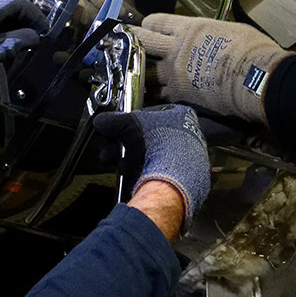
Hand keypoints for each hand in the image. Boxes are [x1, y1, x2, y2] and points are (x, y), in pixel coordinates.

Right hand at [91, 104, 209, 233]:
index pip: (153, 113)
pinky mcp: (189, 182)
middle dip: (129, 144)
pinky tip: (136, 177)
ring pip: (156, 157)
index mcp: (183, 116)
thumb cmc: (155, 148)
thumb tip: (102, 122)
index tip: (121, 129)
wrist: (169, 183)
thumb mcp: (125, 125)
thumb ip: (111, 120)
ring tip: (122, 166)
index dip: (133, 121)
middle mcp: (192, 136)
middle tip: (115, 150)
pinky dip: (148, 175)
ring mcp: (193, 160)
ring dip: (135, 161)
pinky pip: (163, 175)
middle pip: (153, 137)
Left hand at [133, 14, 289, 123]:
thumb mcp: (229, 30)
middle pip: (142, 42)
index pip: (156, 22)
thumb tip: (210, 38)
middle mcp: (176, 49)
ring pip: (143, 71)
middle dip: (131, 41)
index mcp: (189, 29)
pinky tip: (148, 94)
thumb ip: (210, 34)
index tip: (146, 28)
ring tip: (133, 72)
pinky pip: (157, 94)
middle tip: (124, 44)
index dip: (148, 25)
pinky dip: (151, 94)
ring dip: (138, 71)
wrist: (256, 78)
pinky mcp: (179, 95)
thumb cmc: (251, 50)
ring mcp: (174, 73)